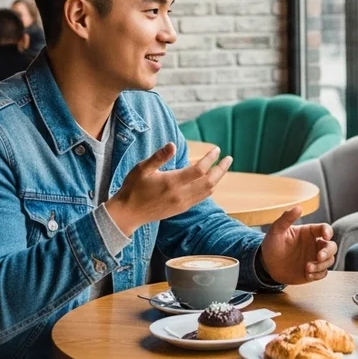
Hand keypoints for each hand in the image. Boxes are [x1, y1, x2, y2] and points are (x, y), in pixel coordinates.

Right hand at [105, 143, 232, 235]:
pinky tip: (210, 182)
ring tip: (223, 168)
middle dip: (221, 169)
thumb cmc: (133, 188)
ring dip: (218, 179)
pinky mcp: (181, 209)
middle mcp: (180, 195)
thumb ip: (159, 157)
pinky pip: (201, 198)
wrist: (128, 214)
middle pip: (209, 182)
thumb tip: (173, 144)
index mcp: (172, 183)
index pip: (199, 170)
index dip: (210, 159)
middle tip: (229, 158)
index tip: (217, 149)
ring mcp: (182, 203)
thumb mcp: (142, 169)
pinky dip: (209, 188)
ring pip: (207, 191)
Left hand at [259, 206, 336, 284]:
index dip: (328, 231)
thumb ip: (286, 218)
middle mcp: (314, 245)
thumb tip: (298, 207)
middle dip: (328, 252)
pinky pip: (323, 273)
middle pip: (331, 246)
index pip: (324, 229)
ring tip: (307, 268)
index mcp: (309, 232)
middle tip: (319, 257)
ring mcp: (314, 259)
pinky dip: (318, 274)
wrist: (266, 265)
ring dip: (321, 265)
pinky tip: (308, 274)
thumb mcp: (276, 230)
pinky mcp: (313, 271)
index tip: (325, 236)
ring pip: (329, 261)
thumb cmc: (272, 245)